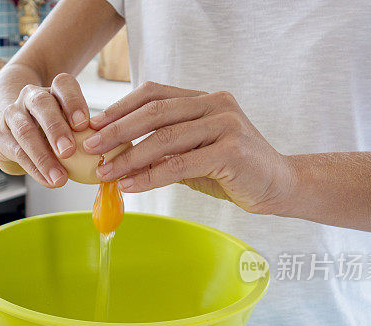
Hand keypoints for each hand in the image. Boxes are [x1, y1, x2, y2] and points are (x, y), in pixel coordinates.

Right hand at [0, 73, 89, 187]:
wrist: (14, 133)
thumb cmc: (50, 131)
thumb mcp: (68, 126)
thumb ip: (86, 134)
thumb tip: (114, 155)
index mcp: (53, 91)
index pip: (63, 85)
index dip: (74, 102)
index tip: (84, 124)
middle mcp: (30, 97)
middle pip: (42, 104)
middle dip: (56, 128)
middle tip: (69, 151)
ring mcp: (12, 115)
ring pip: (25, 130)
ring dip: (43, 156)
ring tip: (59, 178)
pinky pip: (16, 151)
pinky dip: (33, 168)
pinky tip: (46, 180)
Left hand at [84, 82, 296, 214]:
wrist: (279, 186)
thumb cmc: (233, 171)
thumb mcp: (193, 156)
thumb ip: (163, 152)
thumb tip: (118, 159)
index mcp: (205, 99)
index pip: (155, 94)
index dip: (121, 108)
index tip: (94, 125)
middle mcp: (215, 104)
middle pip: (155, 112)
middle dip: (117, 130)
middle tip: (91, 147)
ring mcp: (225, 124)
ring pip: (165, 138)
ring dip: (129, 156)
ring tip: (105, 172)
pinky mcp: (231, 150)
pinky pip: (179, 163)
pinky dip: (150, 176)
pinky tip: (130, 185)